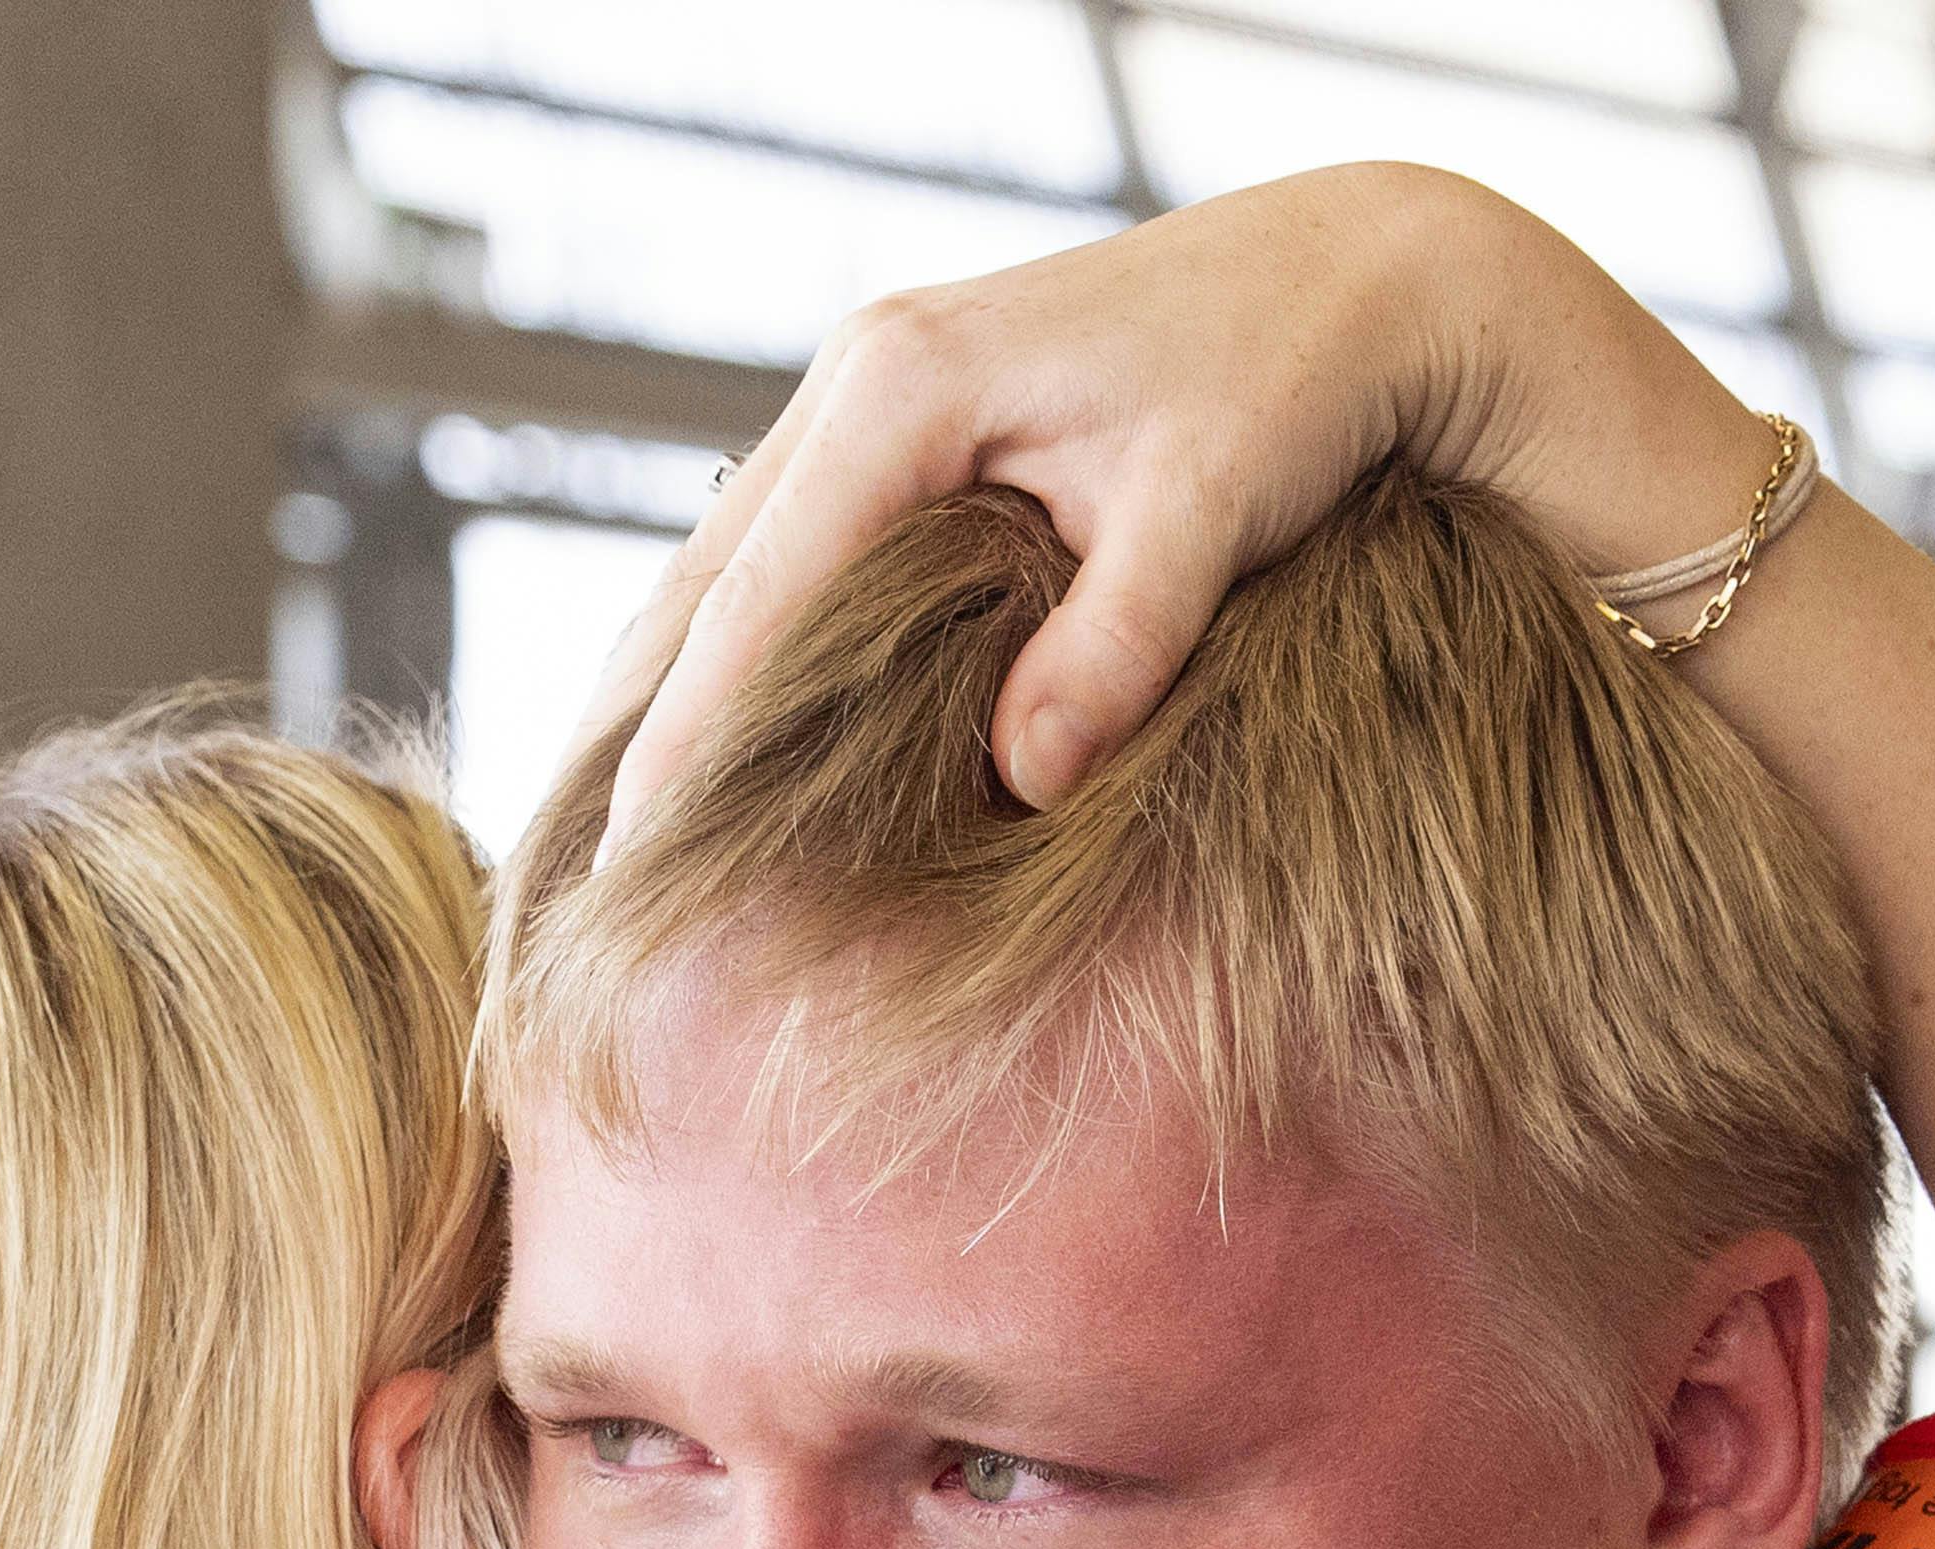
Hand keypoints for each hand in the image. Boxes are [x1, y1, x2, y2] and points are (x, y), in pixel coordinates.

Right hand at [602, 164, 1729, 824]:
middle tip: (578, 883)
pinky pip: (781, 558)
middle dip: (633, 729)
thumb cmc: (1293, 386)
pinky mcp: (907, 428)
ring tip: (610, 840)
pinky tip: (709, 752)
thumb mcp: (1211, 509)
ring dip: (665, 697)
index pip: (754, 600)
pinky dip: (733, 654)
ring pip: (724, 568)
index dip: (686, 741)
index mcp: (905, 389)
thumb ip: (1116, 643)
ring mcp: (874, 395)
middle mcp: (864, 379)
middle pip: (699, 582)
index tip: (633, 864)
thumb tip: (1024, 778)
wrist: (1357, 278)